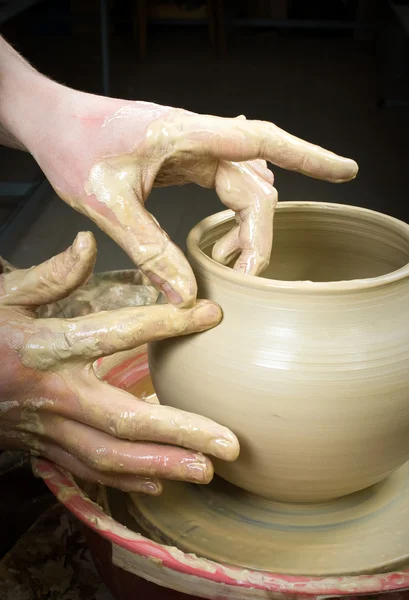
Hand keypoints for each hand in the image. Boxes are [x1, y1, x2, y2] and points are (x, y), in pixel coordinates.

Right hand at [0, 233, 238, 493]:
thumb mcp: (4, 297)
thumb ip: (49, 275)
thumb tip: (88, 244)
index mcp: (44, 347)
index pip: (113, 332)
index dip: (164, 323)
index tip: (210, 314)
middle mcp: (52, 394)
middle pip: (123, 421)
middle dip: (180, 434)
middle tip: (230, 444)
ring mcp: (48, 429)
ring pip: (110, 457)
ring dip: (162, 467)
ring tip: (208, 471)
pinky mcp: (43, 448)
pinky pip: (88, 469)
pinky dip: (127, 479)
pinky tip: (163, 483)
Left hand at [9, 84, 357, 305]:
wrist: (49, 122)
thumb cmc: (71, 147)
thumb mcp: (106, 203)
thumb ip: (148, 249)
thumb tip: (187, 296)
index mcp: (186, 133)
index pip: (261, 140)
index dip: (309, 156)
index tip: (346, 171)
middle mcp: (199, 137)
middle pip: (255, 183)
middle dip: (258, 234)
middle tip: (246, 279)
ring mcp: (193, 147)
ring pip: (242, 188)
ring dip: (244, 229)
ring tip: (229, 266)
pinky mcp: (184, 159)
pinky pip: (222, 188)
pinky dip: (229, 219)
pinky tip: (219, 244)